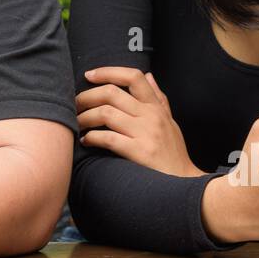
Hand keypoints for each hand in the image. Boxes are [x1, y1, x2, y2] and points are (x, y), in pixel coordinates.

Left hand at [77, 67, 201, 177]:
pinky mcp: (140, 153)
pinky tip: (86, 141)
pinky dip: (92, 137)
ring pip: (106, 113)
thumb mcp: (171, 122)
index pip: (133, 77)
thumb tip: (149, 75)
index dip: (108, 71)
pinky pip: (109, 138)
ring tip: (77, 124)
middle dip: (87, 96)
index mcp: (156, 107)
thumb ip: (159, 99)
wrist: (184, 185)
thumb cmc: (174, 154)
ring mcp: (146, 134)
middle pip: (112, 93)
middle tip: (74, 104)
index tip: (89, 75)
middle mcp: (151, 116)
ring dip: (85, 117)